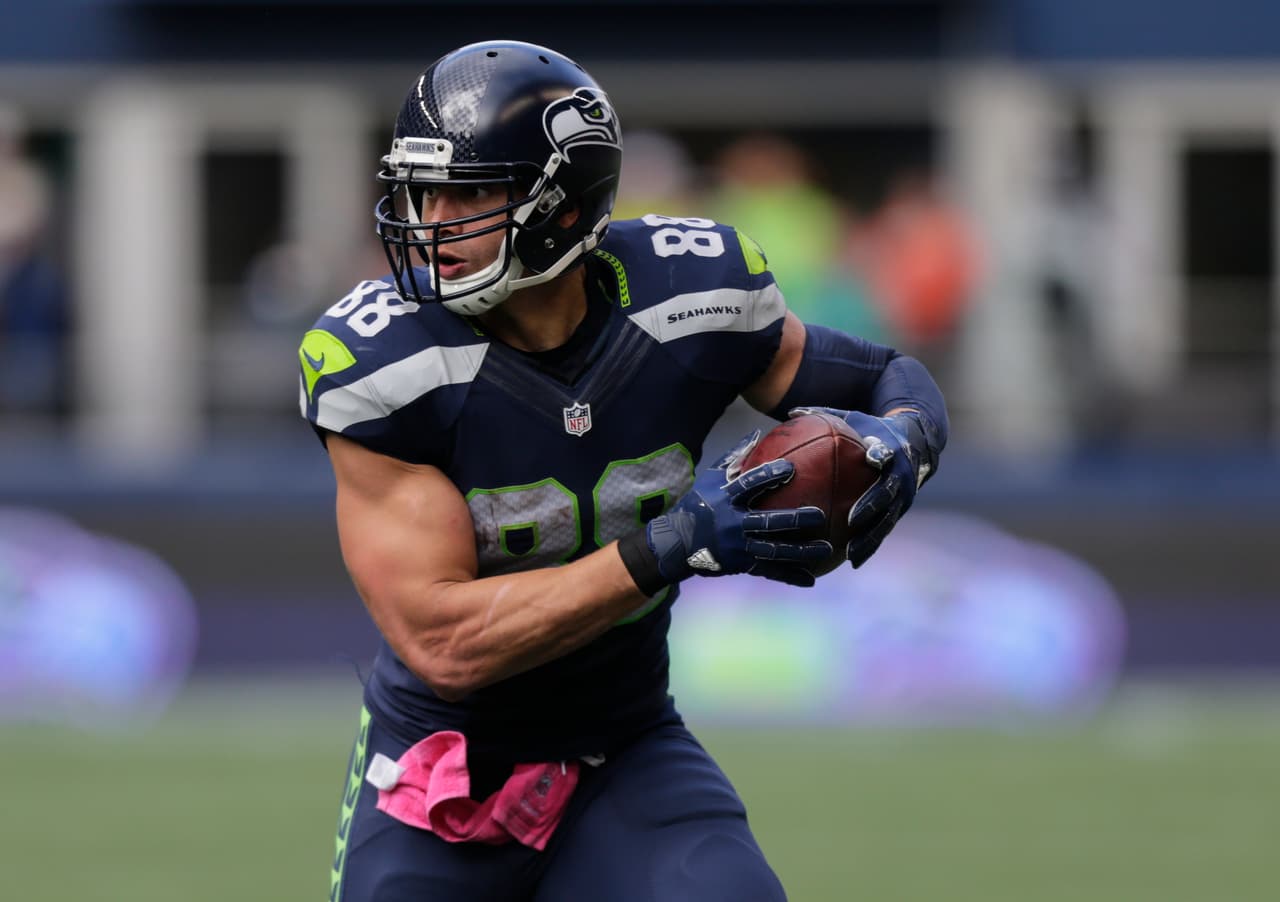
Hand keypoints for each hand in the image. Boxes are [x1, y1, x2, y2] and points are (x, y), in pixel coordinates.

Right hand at [645, 431, 831, 587]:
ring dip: (802, 551)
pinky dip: (791, 576)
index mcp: (726, 500)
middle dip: (795, 519)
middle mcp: (733, 524)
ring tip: (827, 549)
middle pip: (768, 522)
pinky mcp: (742, 565)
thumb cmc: (698, 505)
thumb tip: (757, 433)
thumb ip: (734, 457)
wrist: (677, 545)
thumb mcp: (709, 478)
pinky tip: (811, 579)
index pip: (750, 485)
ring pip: (775, 551)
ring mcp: (739, 548)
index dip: (770, 476)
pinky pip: (770, 571)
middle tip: (820, 515)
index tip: (791, 468)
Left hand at [790, 407, 939, 567]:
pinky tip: (851, 561)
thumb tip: (790, 411)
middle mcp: (900, 475)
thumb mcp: (854, 418)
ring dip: (870, 538)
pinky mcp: (901, 510)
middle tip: (851, 520)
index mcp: (889, 450)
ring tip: (851, 555)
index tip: (871, 459)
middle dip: (872, 506)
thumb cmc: (874, 428)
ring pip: (887, 520)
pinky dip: (869, 546)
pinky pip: (883, 530)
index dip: (879, 455)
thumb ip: (825, 416)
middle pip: (887, 493)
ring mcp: (903, 496)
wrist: (918, 441)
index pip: (886, 452)